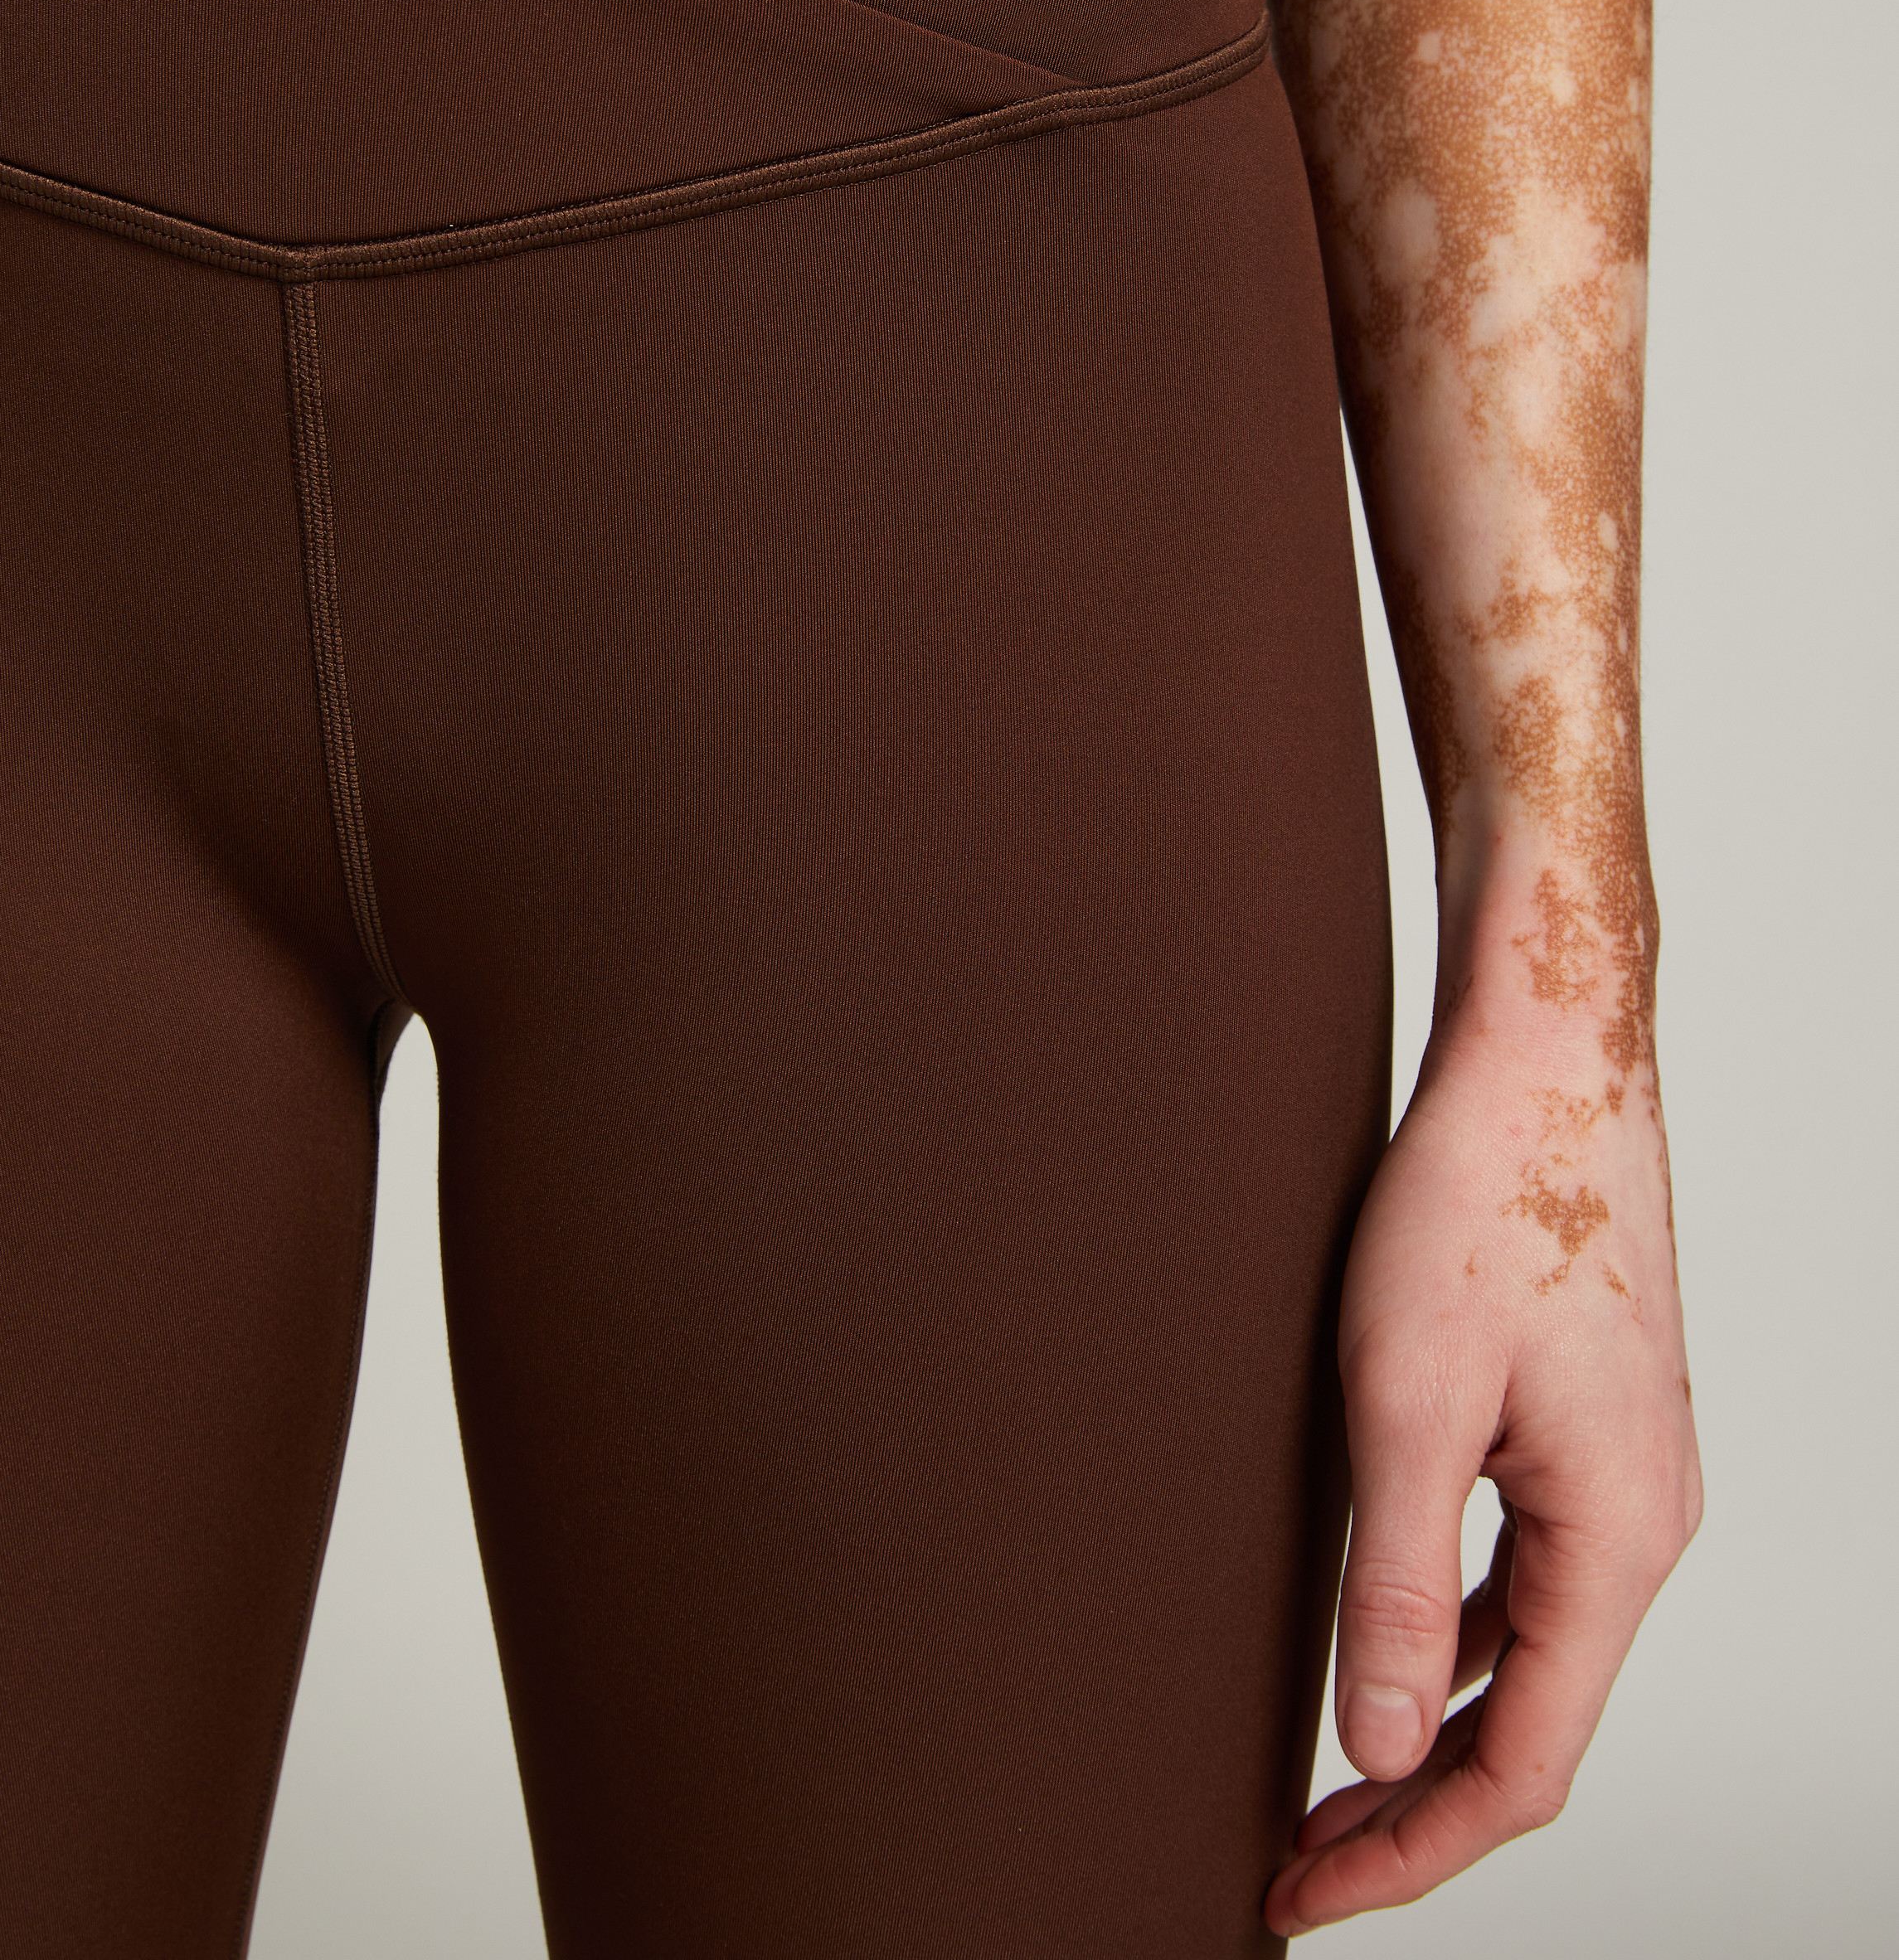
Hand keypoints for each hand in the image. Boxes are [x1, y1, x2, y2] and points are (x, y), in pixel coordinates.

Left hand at [1265, 978, 1702, 1935]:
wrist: (1544, 1061)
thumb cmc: (1480, 1203)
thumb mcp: (1407, 1405)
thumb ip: (1400, 1587)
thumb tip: (1387, 1751)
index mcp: (1618, 1540)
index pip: (1524, 1764)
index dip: (1412, 1851)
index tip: (1303, 1891)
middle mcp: (1640, 1521)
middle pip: (1532, 1718)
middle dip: (1415, 1804)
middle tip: (1297, 1853)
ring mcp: (1619, 1470)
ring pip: (1527, 1644)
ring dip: (1430, 1714)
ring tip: (1326, 1767)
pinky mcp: (1582, 1421)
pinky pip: (1523, 1563)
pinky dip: (1451, 1622)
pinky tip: (1382, 1624)